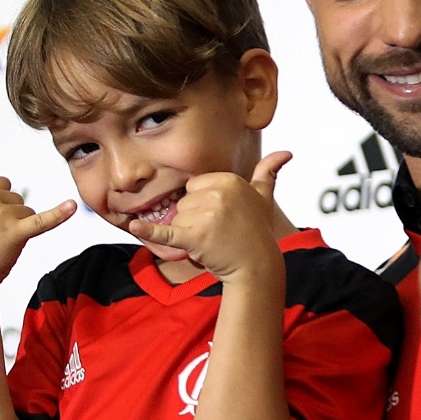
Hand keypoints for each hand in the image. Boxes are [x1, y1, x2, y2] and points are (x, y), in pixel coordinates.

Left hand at [127, 152, 292, 280]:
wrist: (257, 267)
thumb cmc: (257, 233)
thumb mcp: (264, 199)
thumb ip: (268, 173)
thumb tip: (286, 153)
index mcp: (229, 180)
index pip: (194, 187)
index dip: (204, 205)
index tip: (223, 217)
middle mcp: (218, 194)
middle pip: (184, 202)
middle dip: (195, 220)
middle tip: (218, 232)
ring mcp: (206, 216)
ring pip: (177, 219)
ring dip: (188, 234)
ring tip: (211, 241)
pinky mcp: (195, 237)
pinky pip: (166, 232)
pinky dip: (149, 232)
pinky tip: (134, 227)